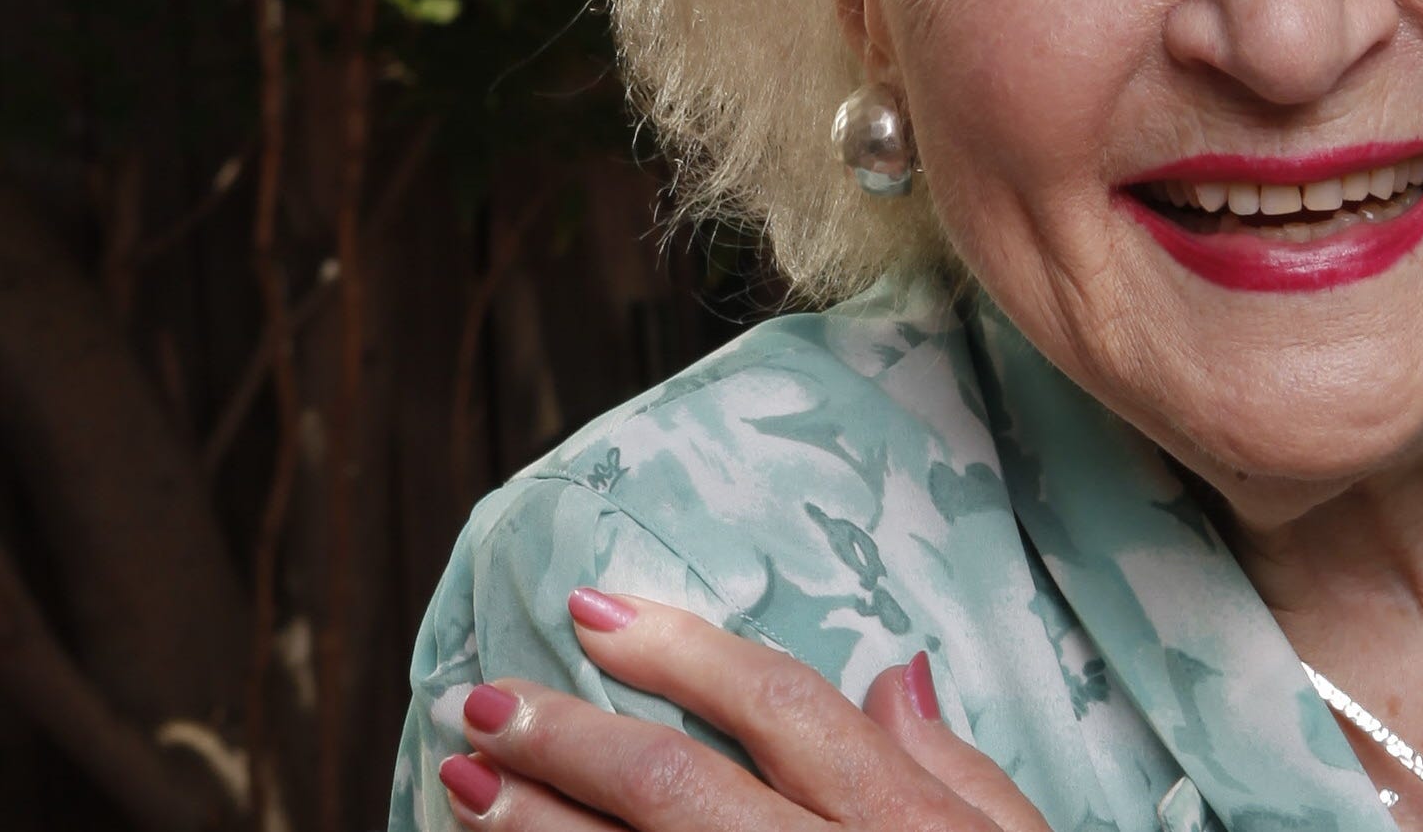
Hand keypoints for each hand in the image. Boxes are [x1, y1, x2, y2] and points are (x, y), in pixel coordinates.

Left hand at [435, 587, 1049, 831]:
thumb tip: (898, 674)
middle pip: (676, 784)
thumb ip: (958, 768)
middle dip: (569, 737)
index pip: (781, 705)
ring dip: (534, 827)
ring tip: (463, 783)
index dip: (682, 649)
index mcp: (903, 822)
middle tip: (485, 701)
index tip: (593, 612)